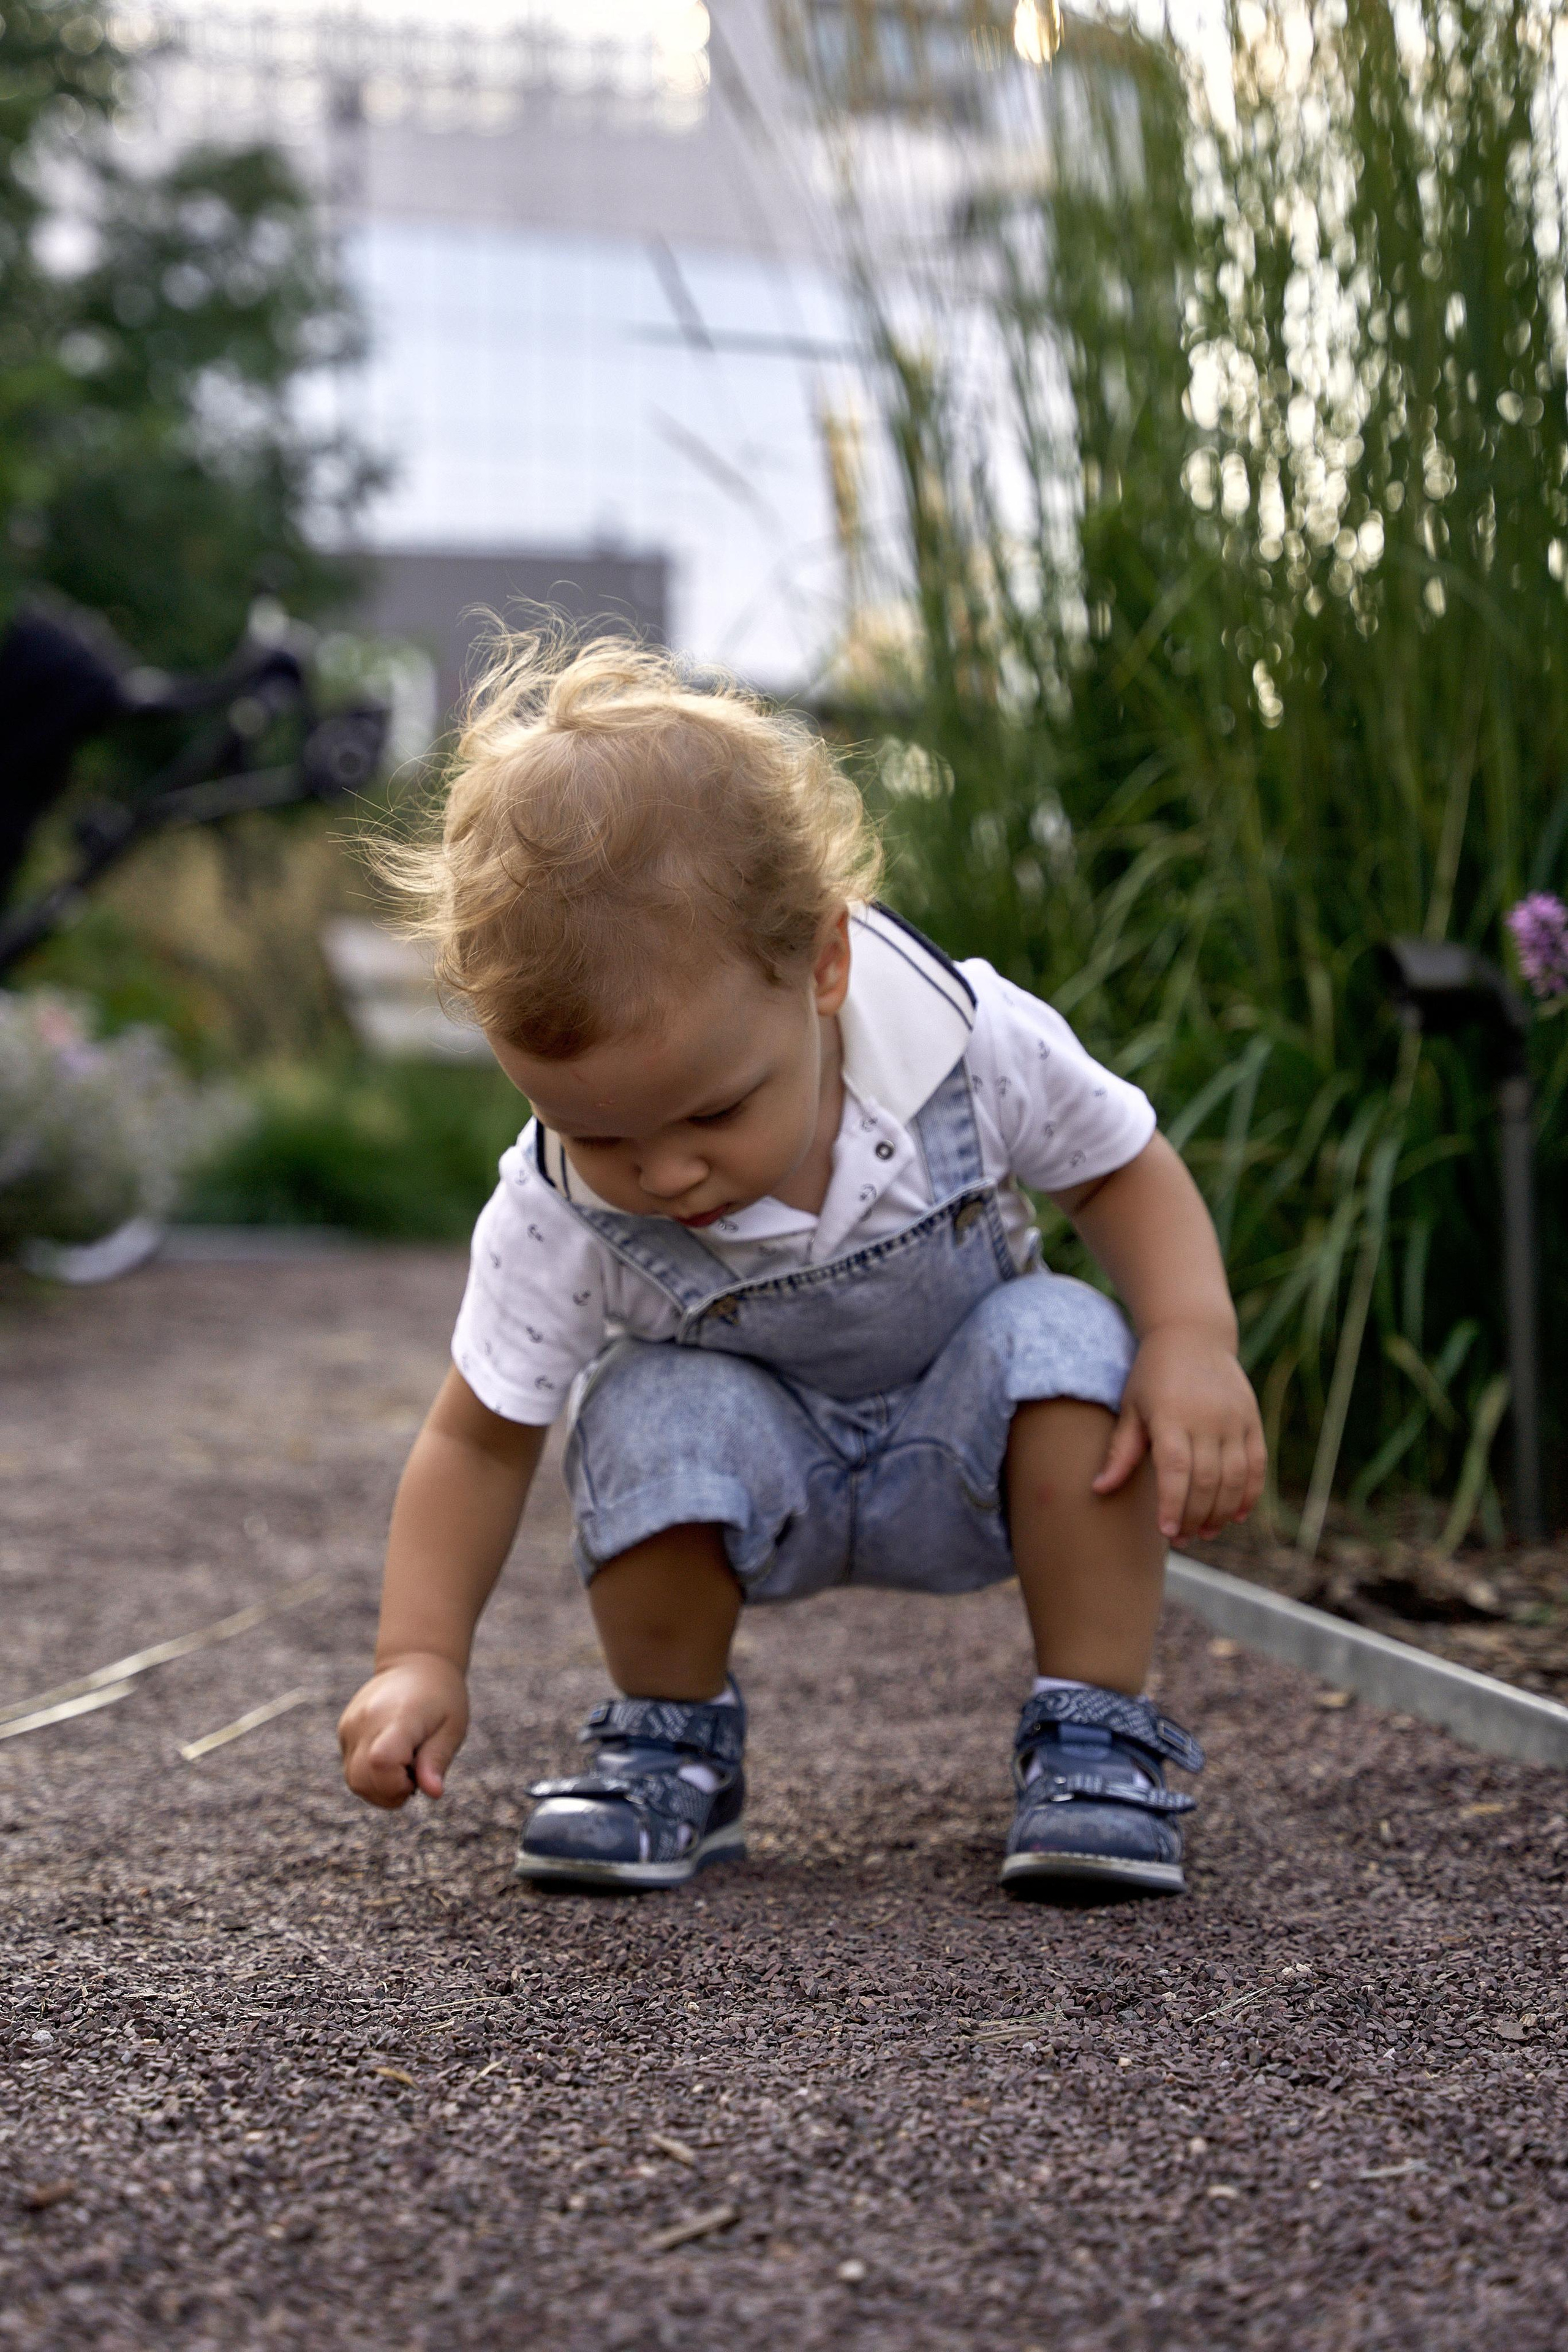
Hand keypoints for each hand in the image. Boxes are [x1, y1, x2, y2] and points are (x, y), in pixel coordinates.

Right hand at [337, 1653, 468, 1809]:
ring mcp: (351, 1724)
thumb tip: (433, 1793)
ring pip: (354, 1780)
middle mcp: (367, 1719)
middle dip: (390, 1794)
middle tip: (414, 1775)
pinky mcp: (344, 1730)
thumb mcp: (452, 1727)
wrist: (415, 1664)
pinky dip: (371, 1776)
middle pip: (362, 1779)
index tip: (416, 1777)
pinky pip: (351, 1769)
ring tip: (404, 1765)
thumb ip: (438, 1760)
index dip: (397, 1784)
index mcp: (400, 1716)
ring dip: (379, 1788)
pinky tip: (391, 1758)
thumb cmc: (441, 1697)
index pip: (382, 1761)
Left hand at [1092, 1325, 1265, 1541]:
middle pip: (1207, 1481)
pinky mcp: (1252, 1420)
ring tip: (1206, 1532)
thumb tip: (1099, 1489)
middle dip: (1194, 1517)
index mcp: (1171, 1415)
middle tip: (1182, 1539)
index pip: (1176, 1470)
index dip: (1172, 1504)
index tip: (1165, 1532)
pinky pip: (1257, 1465)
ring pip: (1235, 1478)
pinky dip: (1250, 1494)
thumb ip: (1121, 1450)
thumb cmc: (1152, 1374)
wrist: (1193, 1335)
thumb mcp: (1132, 1406)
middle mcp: (1207, 1418)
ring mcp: (1234, 1419)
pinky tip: (1236, 1515)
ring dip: (1223, 1512)